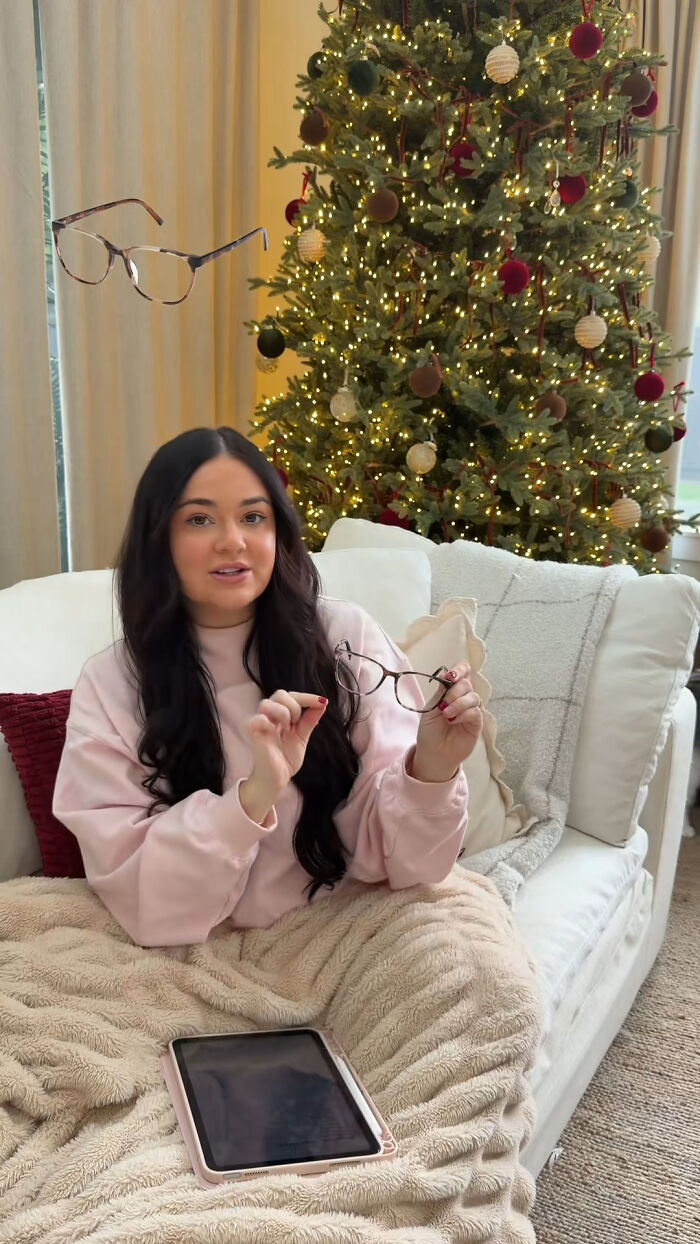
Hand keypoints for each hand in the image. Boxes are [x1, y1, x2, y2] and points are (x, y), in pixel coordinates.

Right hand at [240, 690, 327, 821]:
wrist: (277, 779)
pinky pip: (255, 719)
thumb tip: (323, 703)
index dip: (306, 697)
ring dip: (282, 713)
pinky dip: (266, 722)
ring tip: (285, 729)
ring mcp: (259, 724)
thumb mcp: (302, 737)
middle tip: (296, 724)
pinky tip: (273, 731)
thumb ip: (309, 720)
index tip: (322, 702)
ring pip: (267, 703)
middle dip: (295, 706)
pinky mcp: (252, 734)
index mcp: (280, 715)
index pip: (291, 696)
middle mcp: (269, 716)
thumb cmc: (285, 759)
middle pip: (280, 694)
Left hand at [412, 662, 482, 782]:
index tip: (452, 676)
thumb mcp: (431, 708)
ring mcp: (471, 710)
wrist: (433, 753)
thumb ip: (440, 692)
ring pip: (473, 697)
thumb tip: (446, 674)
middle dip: (455, 691)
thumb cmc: (430, 731)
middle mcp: (463, 698)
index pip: (462, 672)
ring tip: (446, 714)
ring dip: (458, 703)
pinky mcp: (477, 723)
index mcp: (451, 691)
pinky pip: (475, 712)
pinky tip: (453, 721)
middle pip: (467, 684)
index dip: (460, 670)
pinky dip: (464, 714)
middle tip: (443, 704)